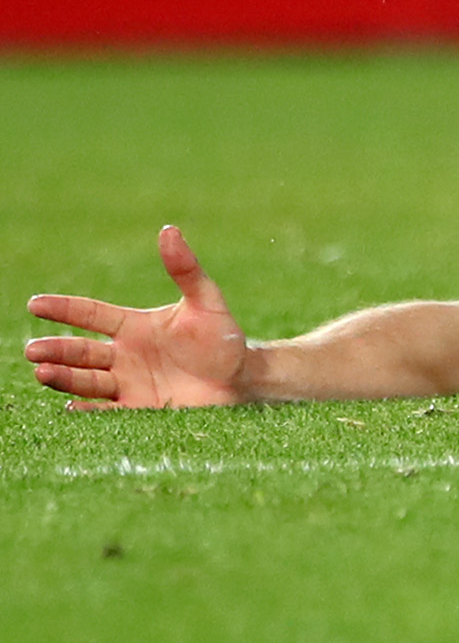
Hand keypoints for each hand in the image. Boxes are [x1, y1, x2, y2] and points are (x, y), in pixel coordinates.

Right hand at [25, 226, 250, 408]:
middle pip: (81, 351)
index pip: (91, 315)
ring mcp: (128, 384)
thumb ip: (186, 270)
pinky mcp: (138, 410)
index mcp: (134, 326)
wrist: (241, 379)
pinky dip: (88, 410)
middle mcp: (124, 355)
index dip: (64, 309)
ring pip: (87, 381)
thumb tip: (169, 231)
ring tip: (42, 372)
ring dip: (64, 377)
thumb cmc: (222, 337)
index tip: (35, 304)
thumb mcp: (206, 301)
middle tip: (33, 349)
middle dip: (57, 350)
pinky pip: (107, 411)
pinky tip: (70, 407)